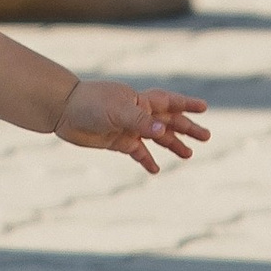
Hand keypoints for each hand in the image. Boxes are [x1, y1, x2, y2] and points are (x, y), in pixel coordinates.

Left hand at [55, 77, 209, 172]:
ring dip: (172, 144)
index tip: (204, 108)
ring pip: (156, 137)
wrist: (64, 111)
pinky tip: (155, 170)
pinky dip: (146, 160)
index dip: (187, 104)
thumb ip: (141, 121)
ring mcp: (129, 127)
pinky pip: (137, 152)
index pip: (169, 102)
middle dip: (186, 128)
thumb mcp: (117, 111)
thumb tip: (163, 130)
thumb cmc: (91, 104)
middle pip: (168, 121)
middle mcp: (138, 113)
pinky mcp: (118, 141)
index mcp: (140, 100)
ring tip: (188, 155)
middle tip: (206, 137)